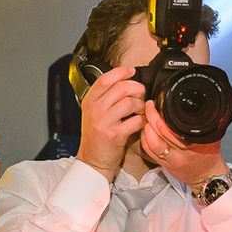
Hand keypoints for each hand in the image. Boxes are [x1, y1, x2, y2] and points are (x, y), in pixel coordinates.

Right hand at [75, 66, 145, 181]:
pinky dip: (142, 120)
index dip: (120, 72)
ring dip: (140, 105)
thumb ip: (104, 98)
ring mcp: (104, 122)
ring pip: (130, 102)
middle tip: (140, 94)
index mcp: (89, 101)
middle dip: (136, 88)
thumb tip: (123, 82)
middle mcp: (95, 110)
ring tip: (140, 110)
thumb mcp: (93, 113)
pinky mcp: (115, 135)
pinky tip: (140, 122)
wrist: (93, 160)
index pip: (105, 79)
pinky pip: (135, 120)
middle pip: (121, 88)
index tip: (131, 71)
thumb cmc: (96, 136)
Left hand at [140, 100, 227, 187]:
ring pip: (151, 143)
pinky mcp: (163, 164)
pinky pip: (148, 151)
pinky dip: (144, 138)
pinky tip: (145, 130)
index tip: (158, 103)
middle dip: (151, 116)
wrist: (207, 176)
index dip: (161, 114)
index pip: (171, 128)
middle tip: (149, 106)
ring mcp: (170, 160)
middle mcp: (179, 153)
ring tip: (146, 117)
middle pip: (159, 134)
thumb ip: (202, 122)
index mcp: (192, 145)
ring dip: (146, 128)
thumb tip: (196, 105)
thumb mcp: (211, 136)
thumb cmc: (209, 155)